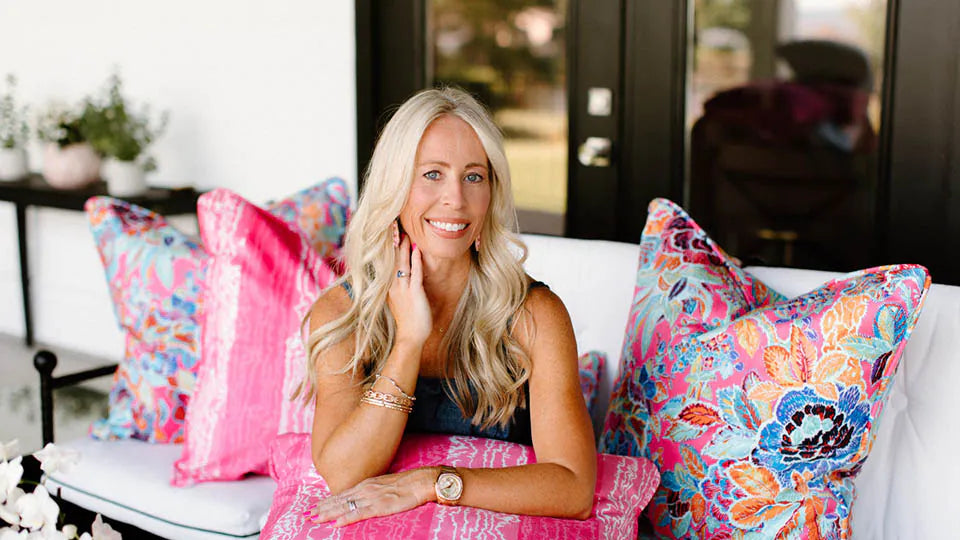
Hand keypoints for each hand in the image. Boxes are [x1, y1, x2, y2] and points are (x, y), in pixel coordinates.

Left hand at [308, 468, 436, 526]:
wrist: (421, 481)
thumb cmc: (406, 484)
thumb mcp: (384, 486)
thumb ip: (371, 492)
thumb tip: (362, 499)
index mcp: (366, 485)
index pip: (341, 495)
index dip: (327, 502)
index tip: (314, 507)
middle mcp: (365, 489)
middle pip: (339, 500)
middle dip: (322, 508)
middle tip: (306, 514)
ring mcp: (371, 497)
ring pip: (344, 506)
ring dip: (328, 513)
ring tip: (314, 518)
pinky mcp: (380, 506)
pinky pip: (360, 513)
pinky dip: (346, 518)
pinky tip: (336, 523)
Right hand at [387, 222, 431, 345]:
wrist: (410, 337)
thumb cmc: (408, 321)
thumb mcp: (400, 302)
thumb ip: (400, 288)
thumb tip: (402, 276)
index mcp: (389, 288)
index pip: (388, 264)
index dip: (388, 249)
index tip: (388, 234)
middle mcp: (393, 287)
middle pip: (392, 260)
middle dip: (393, 244)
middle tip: (392, 226)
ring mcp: (403, 290)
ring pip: (402, 264)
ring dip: (403, 248)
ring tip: (404, 233)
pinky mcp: (414, 294)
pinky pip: (415, 274)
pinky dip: (416, 261)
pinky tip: (417, 250)